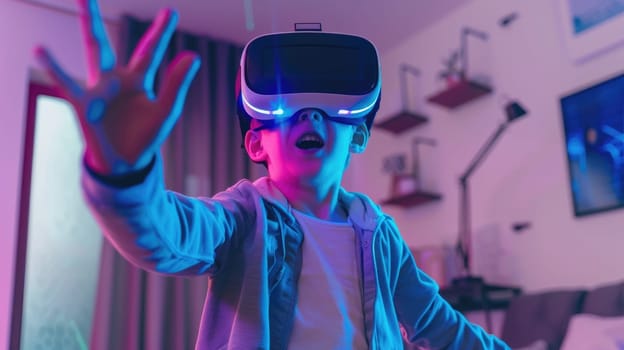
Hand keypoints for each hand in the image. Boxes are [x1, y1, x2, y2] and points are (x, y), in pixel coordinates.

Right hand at [35, 0, 199, 174]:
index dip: (160, 31)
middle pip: (103, 41)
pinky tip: (41, 50)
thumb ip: (177, 83)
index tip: (170, 11)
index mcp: (137, 80)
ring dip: (85, 27)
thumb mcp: (166, 110)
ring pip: (90, 51)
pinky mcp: (83, 103)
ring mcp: (97, 88)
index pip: (148, 50)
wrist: (125, 164)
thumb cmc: (144, 137)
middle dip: (94, 17)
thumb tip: (193, 55)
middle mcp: (114, 78)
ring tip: (79, 1)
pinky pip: (67, 82)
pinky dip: (54, 67)